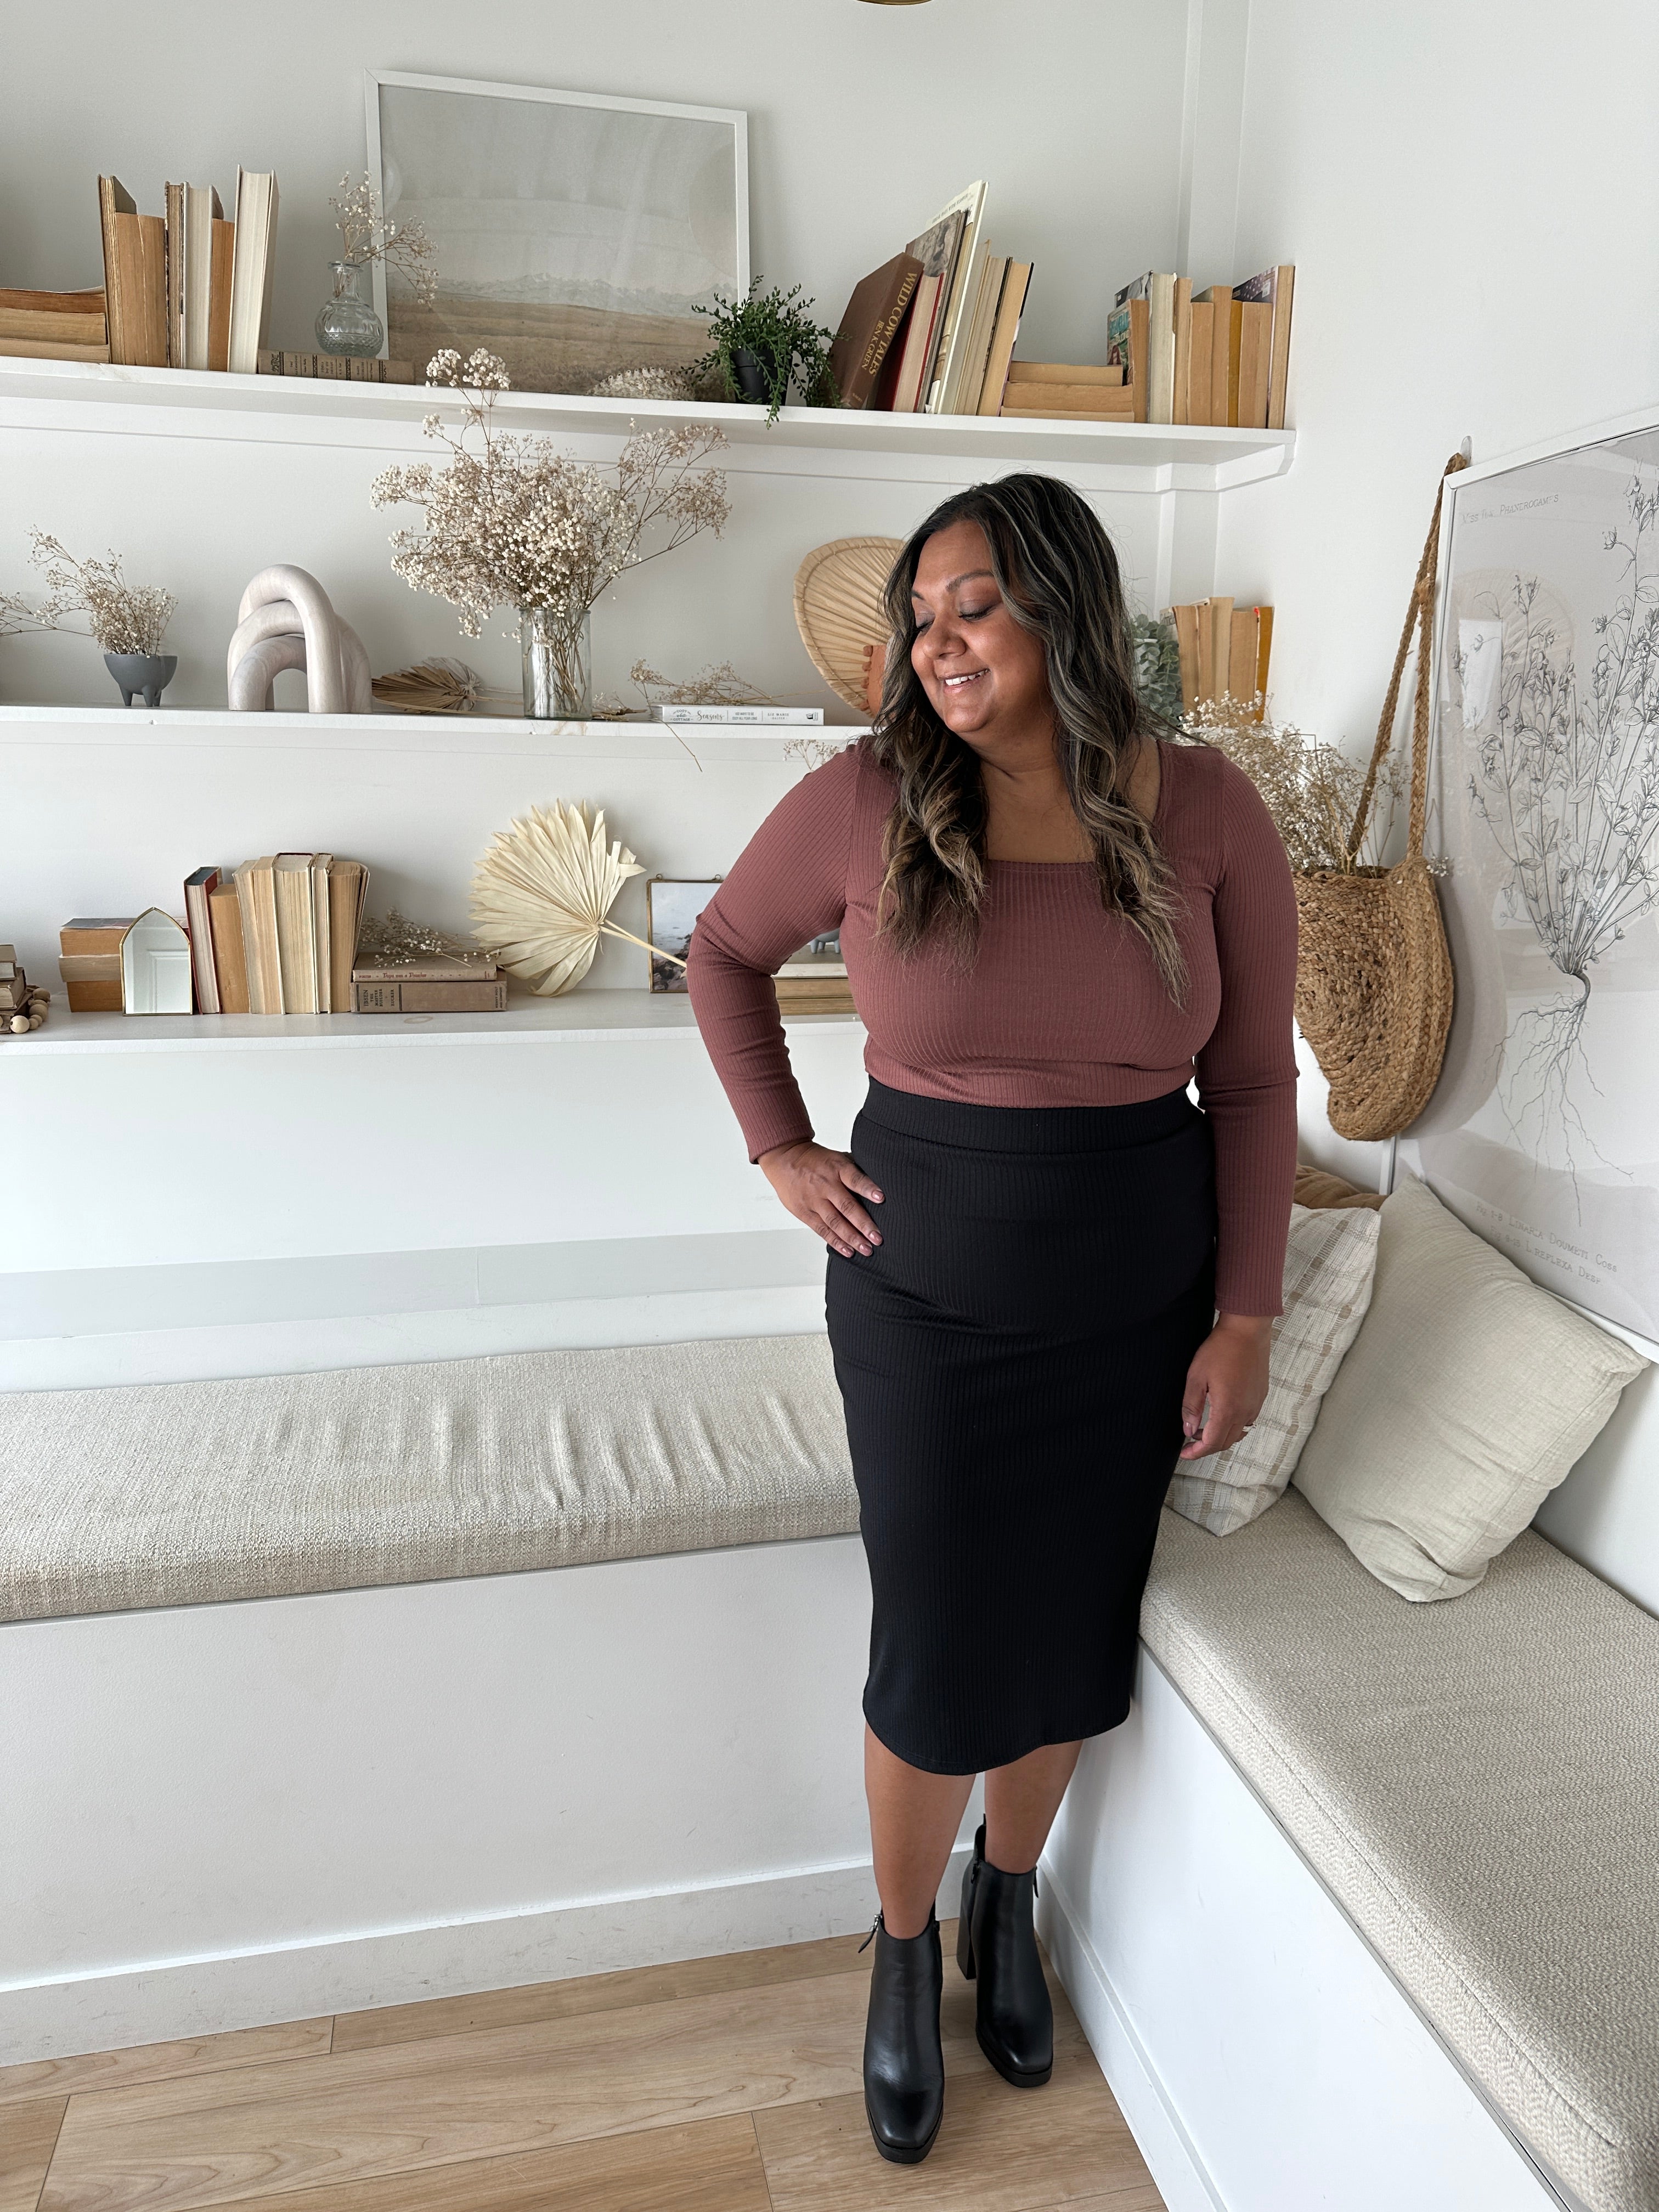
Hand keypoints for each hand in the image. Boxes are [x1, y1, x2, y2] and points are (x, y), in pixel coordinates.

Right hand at [760, 1140, 883, 1258]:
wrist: (785, 1158)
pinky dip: (835, 1241)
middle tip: (878, 1238)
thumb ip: (854, 1171)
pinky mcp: (804, 1212)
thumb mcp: (836, 1157)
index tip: (881, 1198)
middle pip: (846, 1206)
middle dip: (864, 1224)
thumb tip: (878, 1184)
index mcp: (836, 1168)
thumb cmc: (816, 1160)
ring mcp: (814, 1200)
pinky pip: (822, 1229)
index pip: (854, 1178)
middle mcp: (826, 1185)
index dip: (868, 1188)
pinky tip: (848, 1250)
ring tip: (866, 1249)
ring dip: (852, 1237)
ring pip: (835, 1222)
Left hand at [1178, 1313, 1272, 1459]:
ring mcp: (1255, 1405)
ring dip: (1220, 1437)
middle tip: (1191, 1442)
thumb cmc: (1220, 1350)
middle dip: (1207, 1446)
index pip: (1213, 1443)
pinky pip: (1247, 1420)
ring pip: (1238, 1433)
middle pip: (1226, 1442)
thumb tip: (1188, 1430)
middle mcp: (1245, 1411)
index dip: (1197, 1452)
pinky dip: (1233, 1426)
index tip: (1185, 1453)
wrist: (1246, 1331)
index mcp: (1228, 1409)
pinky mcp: (1260, 1397)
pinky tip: (1221, 1414)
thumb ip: (1191, 1407)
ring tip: (1203, 1428)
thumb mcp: (1196, 1377)